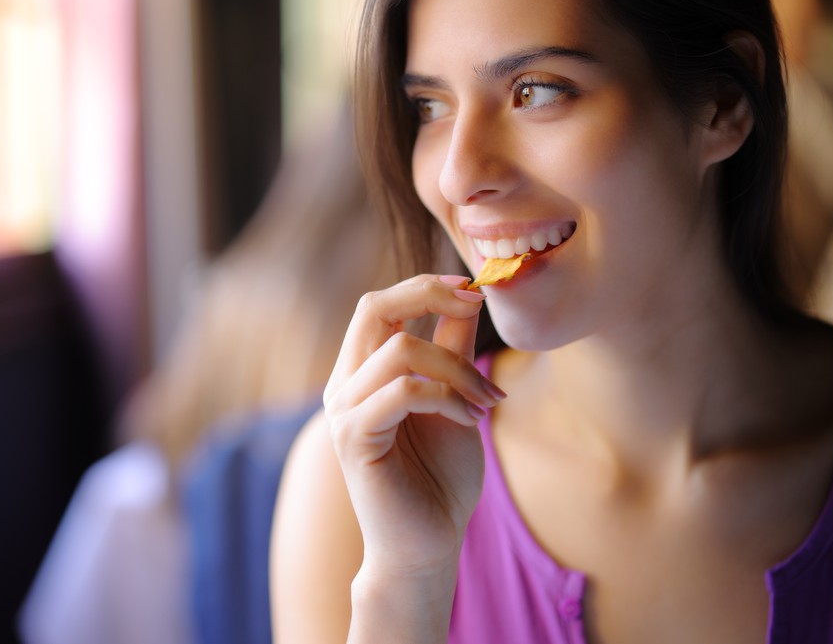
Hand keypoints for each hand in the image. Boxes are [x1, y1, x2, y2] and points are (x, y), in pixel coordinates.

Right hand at [323, 274, 505, 579]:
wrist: (428, 544)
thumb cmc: (440, 478)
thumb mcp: (455, 400)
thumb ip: (452, 351)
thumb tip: (467, 299)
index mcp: (362, 373)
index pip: (380, 305)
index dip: (424, 287)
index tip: (472, 288)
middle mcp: (344, 385)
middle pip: (373, 307)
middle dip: (428, 296)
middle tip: (475, 306)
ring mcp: (343, 411)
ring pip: (400, 350)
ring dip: (458, 368)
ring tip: (489, 400)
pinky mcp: (353, 438)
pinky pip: (404, 391)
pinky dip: (447, 397)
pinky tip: (471, 419)